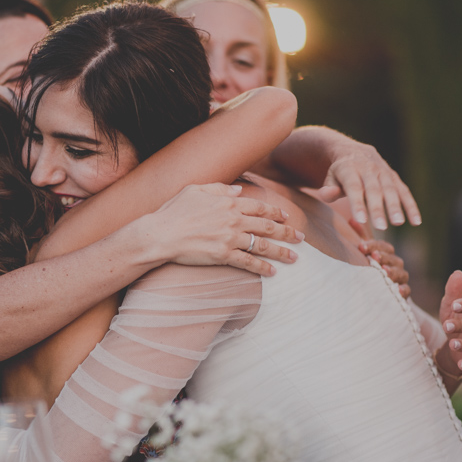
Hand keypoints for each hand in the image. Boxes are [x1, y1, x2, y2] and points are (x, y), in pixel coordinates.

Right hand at [143, 183, 303, 276]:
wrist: (160, 234)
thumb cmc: (173, 211)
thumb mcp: (195, 190)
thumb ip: (219, 188)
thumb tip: (238, 190)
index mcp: (228, 202)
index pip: (259, 206)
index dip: (275, 211)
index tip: (286, 216)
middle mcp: (233, 220)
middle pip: (267, 226)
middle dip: (287, 232)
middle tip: (301, 238)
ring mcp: (229, 238)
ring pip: (262, 245)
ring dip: (281, 252)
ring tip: (294, 258)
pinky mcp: (223, 255)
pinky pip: (248, 263)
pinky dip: (262, 268)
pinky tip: (272, 272)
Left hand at [317, 141, 420, 230]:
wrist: (354, 151)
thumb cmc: (339, 173)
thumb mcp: (329, 178)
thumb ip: (328, 189)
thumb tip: (328, 195)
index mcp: (349, 168)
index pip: (354, 187)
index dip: (357, 203)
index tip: (361, 220)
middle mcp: (368, 168)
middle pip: (374, 190)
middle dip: (377, 208)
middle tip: (381, 227)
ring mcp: (383, 171)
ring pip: (391, 189)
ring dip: (396, 206)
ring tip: (398, 223)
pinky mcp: (394, 176)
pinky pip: (404, 191)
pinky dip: (411, 206)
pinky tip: (416, 221)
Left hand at [355, 231, 410, 298]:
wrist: (376, 291)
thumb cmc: (368, 267)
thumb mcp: (364, 252)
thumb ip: (360, 237)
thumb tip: (353, 219)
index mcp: (385, 252)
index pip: (382, 246)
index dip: (372, 245)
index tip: (361, 247)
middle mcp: (395, 263)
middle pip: (392, 258)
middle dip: (383, 257)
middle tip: (373, 257)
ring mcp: (400, 277)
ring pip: (400, 273)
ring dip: (392, 272)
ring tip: (384, 270)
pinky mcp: (403, 292)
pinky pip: (406, 290)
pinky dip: (403, 290)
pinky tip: (398, 290)